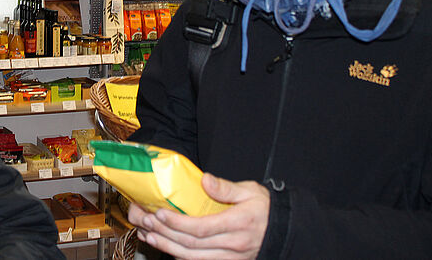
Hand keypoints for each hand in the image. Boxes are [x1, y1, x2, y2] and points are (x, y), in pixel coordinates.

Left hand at [127, 173, 269, 259]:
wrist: (285, 230)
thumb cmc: (267, 209)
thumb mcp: (251, 191)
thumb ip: (226, 187)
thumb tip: (205, 179)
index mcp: (238, 224)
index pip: (202, 228)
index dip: (178, 223)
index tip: (160, 213)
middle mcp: (234, 245)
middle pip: (192, 244)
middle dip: (165, 234)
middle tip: (146, 222)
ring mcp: (231, 257)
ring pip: (194, 257)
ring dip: (168, 248)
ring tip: (150, 236)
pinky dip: (181, 258)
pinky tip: (167, 248)